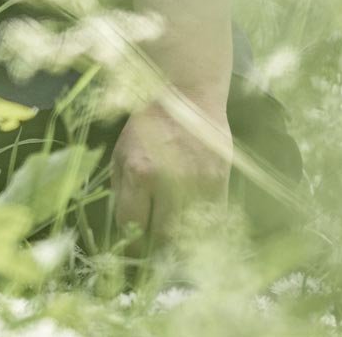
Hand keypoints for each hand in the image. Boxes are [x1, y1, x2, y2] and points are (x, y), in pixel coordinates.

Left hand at [110, 93, 232, 247]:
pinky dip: (201, 228)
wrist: (188, 96)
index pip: (131, 225)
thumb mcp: (121, 151)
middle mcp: (169, 181)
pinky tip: (193, 223)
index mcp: (139, 172)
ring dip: (179, 240)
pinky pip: (211, 221)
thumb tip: (126, 227)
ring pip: (188, 233)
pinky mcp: (220, 182)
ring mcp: (198, 183)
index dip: (130, 240)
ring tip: (173, 234)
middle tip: (154, 245)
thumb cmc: (149, 124)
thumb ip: (121, 190)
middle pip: (161, 236)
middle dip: (154, 245)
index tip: (134, 243)